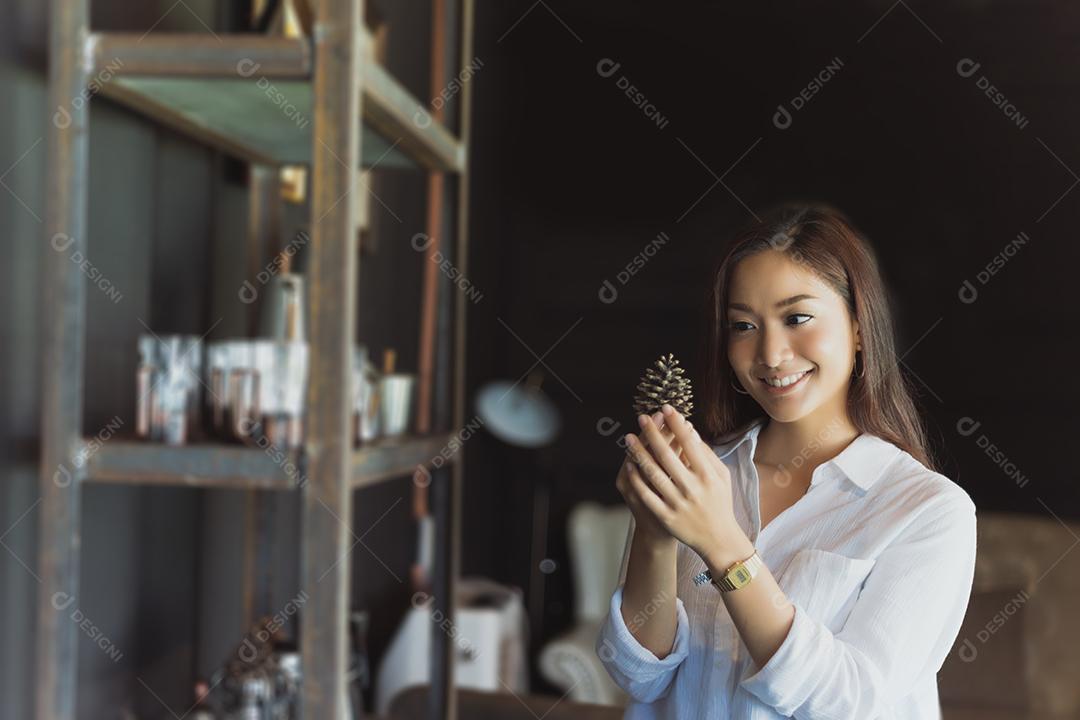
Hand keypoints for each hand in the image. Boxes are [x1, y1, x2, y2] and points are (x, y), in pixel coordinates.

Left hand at [623, 405, 743, 560]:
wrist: (718, 539)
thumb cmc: (719, 502)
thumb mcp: (721, 476)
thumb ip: (706, 454)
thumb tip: (690, 430)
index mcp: (708, 475)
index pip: (690, 443)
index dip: (677, 424)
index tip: (666, 408)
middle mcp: (693, 488)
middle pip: (667, 455)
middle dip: (653, 433)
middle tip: (642, 417)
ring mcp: (679, 503)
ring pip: (654, 473)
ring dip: (639, 453)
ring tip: (629, 437)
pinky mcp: (667, 516)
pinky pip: (647, 495)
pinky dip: (637, 479)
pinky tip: (630, 464)